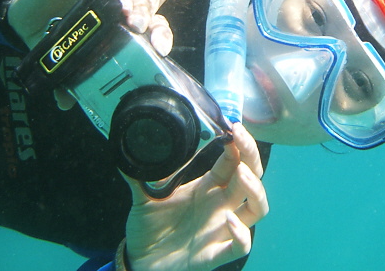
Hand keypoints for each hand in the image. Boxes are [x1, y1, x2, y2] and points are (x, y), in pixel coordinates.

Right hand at [7, 0, 172, 107]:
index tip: (159, 48)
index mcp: (130, 28)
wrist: (30, 15)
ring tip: (120, 5)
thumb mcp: (64, 60)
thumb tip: (65, 103)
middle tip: (133, 24)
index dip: (162, 36)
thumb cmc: (60, 40)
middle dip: (146, 11)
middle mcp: (127, 5)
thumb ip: (68, 79)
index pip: (158, 28)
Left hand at [123, 123, 268, 270]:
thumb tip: (127, 144)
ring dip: (255, 189)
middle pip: (252, 177)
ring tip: (241, 173)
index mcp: (209, 187)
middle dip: (250, 155)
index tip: (232, 127)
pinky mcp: (214, 254)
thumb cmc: (149, 227)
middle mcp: (221, 205)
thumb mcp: (144, 195)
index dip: (238, 143)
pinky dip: (241, 233)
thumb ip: (139, 172)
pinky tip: (229, 220)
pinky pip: (240, 245)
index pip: (234, 160)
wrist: (139, 260)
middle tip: (239, 137)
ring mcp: (221, 229)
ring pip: (257, 208)